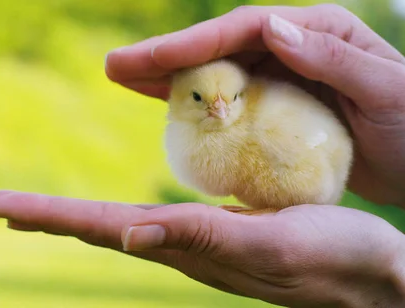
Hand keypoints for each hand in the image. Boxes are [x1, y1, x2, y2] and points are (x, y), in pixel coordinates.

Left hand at [0, 191, 404, 306]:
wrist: (374, 279)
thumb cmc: (336, 259)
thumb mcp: (272, 244)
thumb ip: (201, 238)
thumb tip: (129, 235)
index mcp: (187, 250)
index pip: (100, 227)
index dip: (46, 215)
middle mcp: (182, 251)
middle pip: (98, 228)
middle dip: (44, 215)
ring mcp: (198, 247)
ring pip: (120, 226)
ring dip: (75, 217)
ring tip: (38, 211)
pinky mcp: (219, 237)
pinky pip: (154, 223)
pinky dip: (119, 215)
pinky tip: (115, 216)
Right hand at [105, 4, 404, 206]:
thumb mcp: (387, 90)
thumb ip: (331, 58)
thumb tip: (269, 27)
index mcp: (319, 32)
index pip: (246, 28)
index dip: (196, 41)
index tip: (152, 58)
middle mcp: (293, 48)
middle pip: (217, 48)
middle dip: (163, 56)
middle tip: (112, 65)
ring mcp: (279, 80)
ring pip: (212, 74)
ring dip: (165, 78)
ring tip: (120, 79)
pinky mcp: (272, 111)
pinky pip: (224, 104)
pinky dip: (191, 104)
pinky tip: (159, 106)